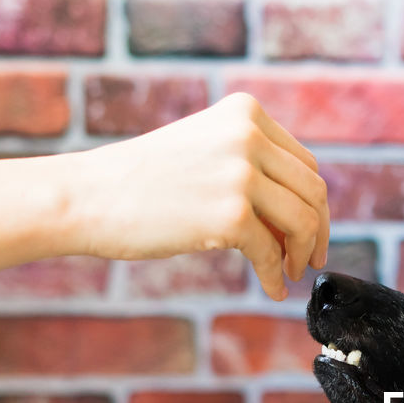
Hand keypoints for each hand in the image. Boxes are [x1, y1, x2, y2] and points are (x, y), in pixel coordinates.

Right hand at [73, 93, 329, 299]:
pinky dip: (276, 275)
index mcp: (244, 113)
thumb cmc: (141, 182)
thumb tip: (302, 215)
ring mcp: (241, 173)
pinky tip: (273, 289)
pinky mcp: (231, 214)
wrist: (86, 196)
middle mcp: (248, 136)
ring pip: (303, 221)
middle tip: (310, 259)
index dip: (313, 203)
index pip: (305, 163)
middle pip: (313, 191)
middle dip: (317, 230)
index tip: (311, 230)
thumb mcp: (205, 152)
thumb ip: (251, 167)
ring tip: (290, 272)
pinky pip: (271, 252)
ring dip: (301, 253)